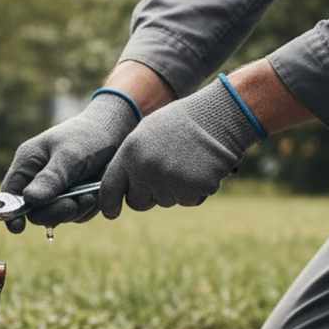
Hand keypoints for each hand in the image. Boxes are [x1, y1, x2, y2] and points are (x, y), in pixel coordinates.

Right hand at [1, 92, 139, 231]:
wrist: (114, 135)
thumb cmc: (86, 138)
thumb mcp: (69, 156)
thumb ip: (51, 178)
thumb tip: (29, 199)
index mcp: (28, 164)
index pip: (9, 193)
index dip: (9, 212)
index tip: (17, 228)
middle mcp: (37, 180)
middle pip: (34, 211)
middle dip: (54, 212)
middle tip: (73, 205)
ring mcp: (55, 192)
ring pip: (57, 216)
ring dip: (75, 211)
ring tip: (91, 195)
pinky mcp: (72, 199)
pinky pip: (76, 215)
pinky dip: (87, 209)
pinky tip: (96, 195)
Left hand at [99, 78, 262, 216]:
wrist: (219, 115)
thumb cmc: (183, 123)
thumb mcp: (148, 133)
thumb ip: (133, 160)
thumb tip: (124, 187)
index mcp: (130, 152)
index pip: (110, 187)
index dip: (109, 204)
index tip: (111, 213)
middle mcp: (145, 168)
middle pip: (138, 202)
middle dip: (149, 196)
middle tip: (165, 176)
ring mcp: (169, 180)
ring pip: (166, 202)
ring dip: (176, 189)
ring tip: (188, 162)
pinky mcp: (192, 189)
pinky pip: (189, 201)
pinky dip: (197, 190)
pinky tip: (202, 167)